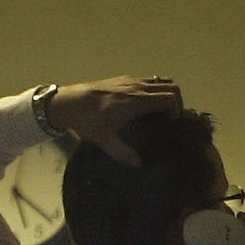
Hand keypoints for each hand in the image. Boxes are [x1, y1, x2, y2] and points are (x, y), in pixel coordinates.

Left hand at [43, 76, 181, 166]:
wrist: (68, 102)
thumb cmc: (87, 120)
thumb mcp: (104, 139)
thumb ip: (122, 152)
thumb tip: (138, 165)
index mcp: (137, 100)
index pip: (170, 97)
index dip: (176, 110)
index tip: (168, 124)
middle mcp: (137, 86)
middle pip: (169, 86)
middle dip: (174, 101)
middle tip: (166, 118)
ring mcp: (130, 80)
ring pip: (158, 81)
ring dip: (163, 94)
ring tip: (156, 112)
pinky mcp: (122, 79)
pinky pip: (146, 80)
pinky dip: (152, 90)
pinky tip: (140, 106)